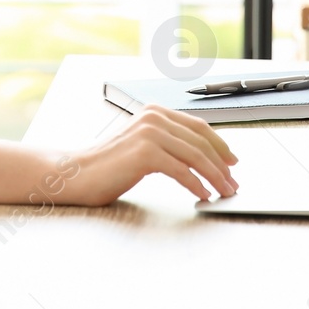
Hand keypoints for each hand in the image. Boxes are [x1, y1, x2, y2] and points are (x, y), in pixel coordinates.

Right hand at [51, 104, 240, 206]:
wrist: (76, 173)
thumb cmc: (108, 165)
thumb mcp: (142, 146)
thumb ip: (167, 144)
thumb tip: (201, 159)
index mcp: (154, 112)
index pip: (198, 126)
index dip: (220, 145)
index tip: (233, 162)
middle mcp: (153, 117)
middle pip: (201, 141)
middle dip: (221, 165)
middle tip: (232, 183)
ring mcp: (149, 133)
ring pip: (195, 156)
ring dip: (215, 177)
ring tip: (224, 192)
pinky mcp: (145, 153)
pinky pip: (182, 171)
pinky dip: (197, 185)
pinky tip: (203, 196)